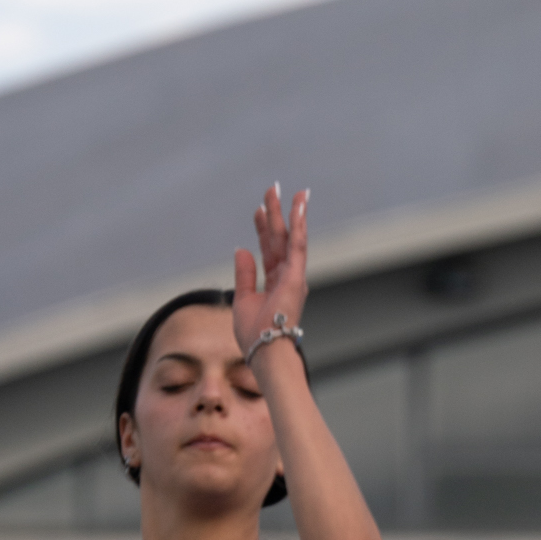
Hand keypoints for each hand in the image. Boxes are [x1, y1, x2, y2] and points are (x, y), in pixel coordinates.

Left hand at [233, 186, 308, 360]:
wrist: (265, 351)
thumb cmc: (255, 334)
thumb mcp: (243, 299)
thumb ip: (244, 274)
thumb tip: (241, 249)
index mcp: (274, 283)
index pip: (268, 249)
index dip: (263, 228)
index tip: (258, 209)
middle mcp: (286, 277)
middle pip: (279, 238)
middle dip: (275, 213)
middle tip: (271, 189)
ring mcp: (292, 276)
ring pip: (290, 237)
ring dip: (290, 213)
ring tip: (289, 191)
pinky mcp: (296, 276)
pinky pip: (298, 244)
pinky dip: (299, 224)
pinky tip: (298, 206)